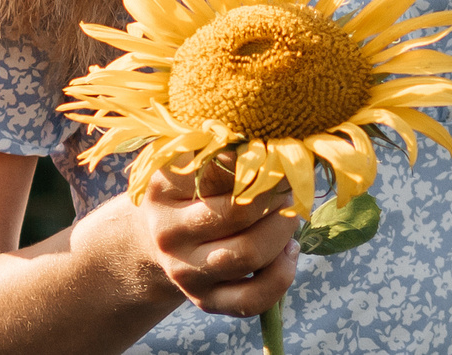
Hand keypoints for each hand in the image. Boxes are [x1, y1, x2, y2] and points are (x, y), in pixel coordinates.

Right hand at [127, 155, 299, 318]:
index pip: (218, 169)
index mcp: (163, 188)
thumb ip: (227, 150)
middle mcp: (168, 233)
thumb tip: (273, 149)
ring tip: (289, 213)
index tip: (276, 155)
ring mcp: (185, 272)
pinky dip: (282, 274)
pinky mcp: (205, 301)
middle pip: (239, 211)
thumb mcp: (196, 161)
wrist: (162, 237)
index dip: (258, 161)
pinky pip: (253, 298)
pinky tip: (289, 250)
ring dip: (283, 230)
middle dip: (277, 195)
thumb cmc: (191, 188)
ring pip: (249, 254)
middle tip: (288, 184)